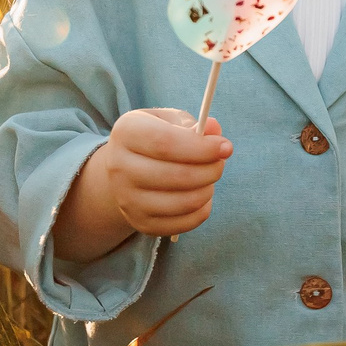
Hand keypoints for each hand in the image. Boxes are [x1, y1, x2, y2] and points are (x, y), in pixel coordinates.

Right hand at [55, 108, 230, 260]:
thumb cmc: (154, 139)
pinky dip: (202, 210)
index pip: (165, 143)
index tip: (226, 147)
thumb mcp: (170, 122)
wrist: (124, 170)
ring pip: (183, 202)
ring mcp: (127, 200)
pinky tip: (200, 194)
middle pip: (176, 176)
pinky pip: (184, 223)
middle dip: (209, 170)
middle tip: (220, 163)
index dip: (201, 147)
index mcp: (126, 133)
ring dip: (207, 190)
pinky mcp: (140, 222)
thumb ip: (193, 124)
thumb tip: (214, 129)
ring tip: (209, 179)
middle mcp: (119, 168)